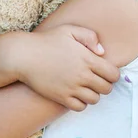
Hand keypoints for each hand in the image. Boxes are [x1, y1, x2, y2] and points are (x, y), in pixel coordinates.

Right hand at [2, 25, 120, 111]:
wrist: (23, 56)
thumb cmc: (46, 41)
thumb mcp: (69, 30)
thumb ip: (90, 37)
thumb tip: (102, 52)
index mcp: (88, 59)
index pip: (113, 74)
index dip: (112, 74)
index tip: (105, 71)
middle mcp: (82, 75)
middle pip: (106, 89)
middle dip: (105, 84)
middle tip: (96, 79)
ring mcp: (72, 88)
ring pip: (95, 99)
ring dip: (93, 94)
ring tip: (85, 86)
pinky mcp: (61, 97)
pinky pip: (80, 107)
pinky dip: (81, 102)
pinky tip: (75, 93)